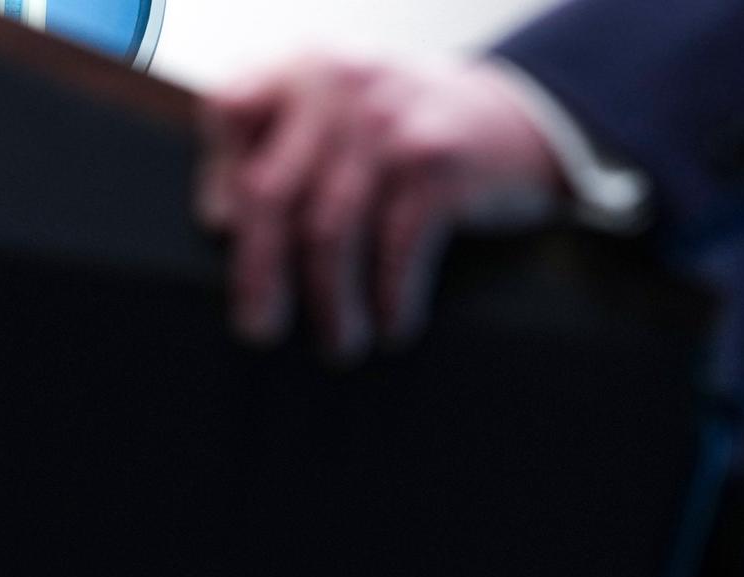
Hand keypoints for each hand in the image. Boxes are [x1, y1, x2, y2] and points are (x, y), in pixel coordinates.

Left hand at [196, 55, 567, 358]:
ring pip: (329, 232)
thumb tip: (224, 223)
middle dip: (259, 272)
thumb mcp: (347, 107)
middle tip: (257, 327)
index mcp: (306, 66)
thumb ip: (288, 139)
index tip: (219, 230)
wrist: (526, 117)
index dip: (216, 175)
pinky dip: (390, 298)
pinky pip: (394, 249)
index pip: (229, 108)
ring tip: (337, 344)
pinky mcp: (437, 162)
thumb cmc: (415, 131)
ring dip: (330, 304)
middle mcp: (341, 83)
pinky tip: (392, 325)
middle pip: (270, 191)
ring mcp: (390, 122)